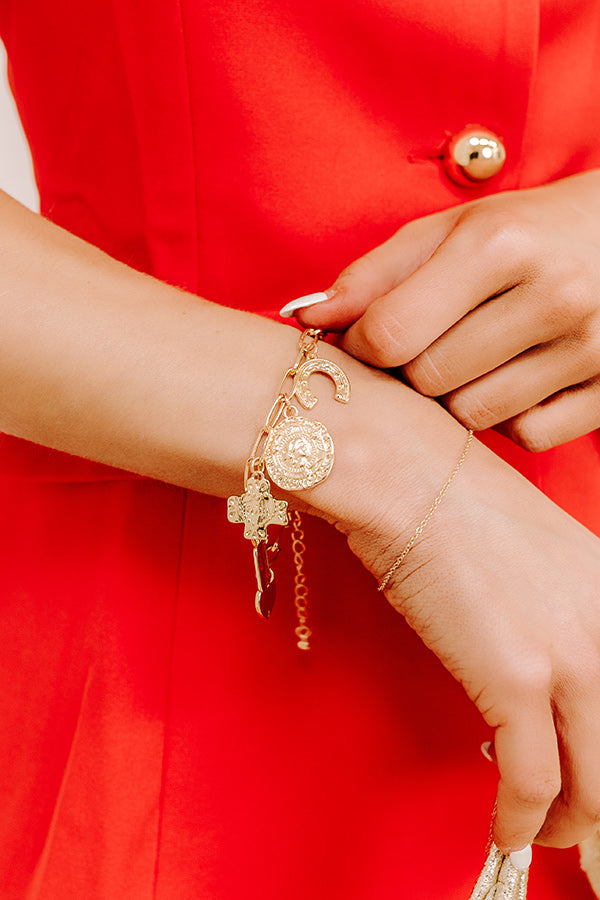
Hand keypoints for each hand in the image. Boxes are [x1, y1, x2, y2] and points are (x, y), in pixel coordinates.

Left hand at [294, 170, 599, 450]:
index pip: (389, 334)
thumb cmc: (525, 231)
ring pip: (473, 417)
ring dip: (456, 397)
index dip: (361, 347)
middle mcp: (551, 297)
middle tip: (426, 344)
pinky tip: (514, 379)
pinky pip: (526, 436)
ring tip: (474, 357)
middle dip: (411, 370)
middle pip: (428, 381)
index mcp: (499, 245)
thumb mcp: (451, 230)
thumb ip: (375, 274)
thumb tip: (306, 319)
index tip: (367, 339)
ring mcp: (589, 349)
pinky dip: (508, 418)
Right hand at [336, 431, 599, 853]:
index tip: (583, 762)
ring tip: (538, 828)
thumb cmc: (443, 501)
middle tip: (569, 815)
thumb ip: (550, 611)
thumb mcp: (527, 554)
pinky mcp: (517, 679)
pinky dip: (521, 821)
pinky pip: (533, 783)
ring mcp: (572, 654)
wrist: (400, 474)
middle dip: (597, 800)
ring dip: (566, 821)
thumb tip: (532, 666)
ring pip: (597, 784)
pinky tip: (506, 829)